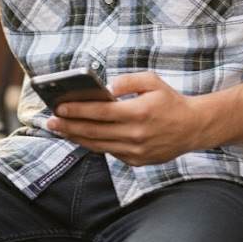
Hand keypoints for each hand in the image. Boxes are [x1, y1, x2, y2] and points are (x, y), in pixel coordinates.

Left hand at [46, 72, 200, 165]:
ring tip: (60, 129)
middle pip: (94, 131)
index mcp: (138, 112)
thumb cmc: (169, 100)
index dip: (77, 110)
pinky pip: (109, 152)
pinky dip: (93, 144)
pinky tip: (81, 136)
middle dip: (68, 126)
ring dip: (76, 137)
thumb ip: (127, 81)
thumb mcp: (152, 80)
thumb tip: (105, 89)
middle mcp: (135, 134)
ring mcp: (136, 151)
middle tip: (49, 121)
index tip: (58, 107)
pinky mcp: (137, 161)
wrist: (192, 127)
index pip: (100, 113)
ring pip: (98, 145)